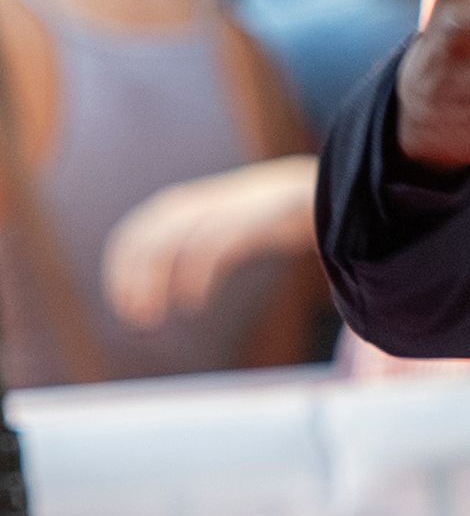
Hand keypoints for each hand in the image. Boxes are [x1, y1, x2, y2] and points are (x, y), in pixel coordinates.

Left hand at [102, 155, 318, 327]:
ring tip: (154, 319)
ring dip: (153, 288)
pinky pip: (204, 254)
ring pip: (164, 251)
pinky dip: (192, 280)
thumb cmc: (256, 218)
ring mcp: (210, 213)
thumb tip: (165, 283)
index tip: (123, 306)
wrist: (304, 194)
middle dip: (131, 286)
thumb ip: (186, 246)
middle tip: (137, 321)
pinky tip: (193, 303)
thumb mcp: (212, 227)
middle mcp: (184, 207)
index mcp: (170, 205)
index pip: (127, 240)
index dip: (118, 275)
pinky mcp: (237, 223)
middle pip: (141, 248)